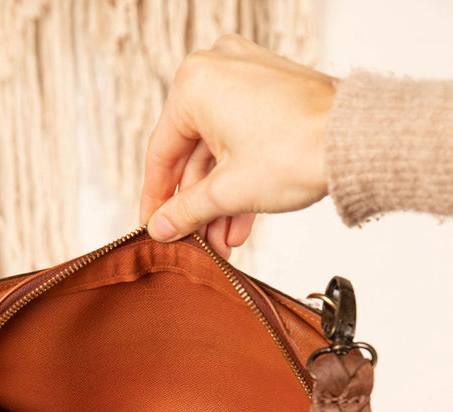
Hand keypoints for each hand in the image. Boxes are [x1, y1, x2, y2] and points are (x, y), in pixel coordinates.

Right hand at [140, 34, 336, 255]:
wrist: (356, 140)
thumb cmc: (297, 150)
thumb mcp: (228, 192)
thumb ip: (186, 211)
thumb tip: (161, 226)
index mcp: (194, 83)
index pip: (161, 153)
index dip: (156, 200)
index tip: (152, 227)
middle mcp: (217, 70)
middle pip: (192, 155)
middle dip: (198, 207)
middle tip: (194, 243)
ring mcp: (246, 78)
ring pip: (219, 153)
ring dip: (220, 202)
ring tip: (222, 243)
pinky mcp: (271, 93)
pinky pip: (241, 141)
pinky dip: (239, 180)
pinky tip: (240, 223)